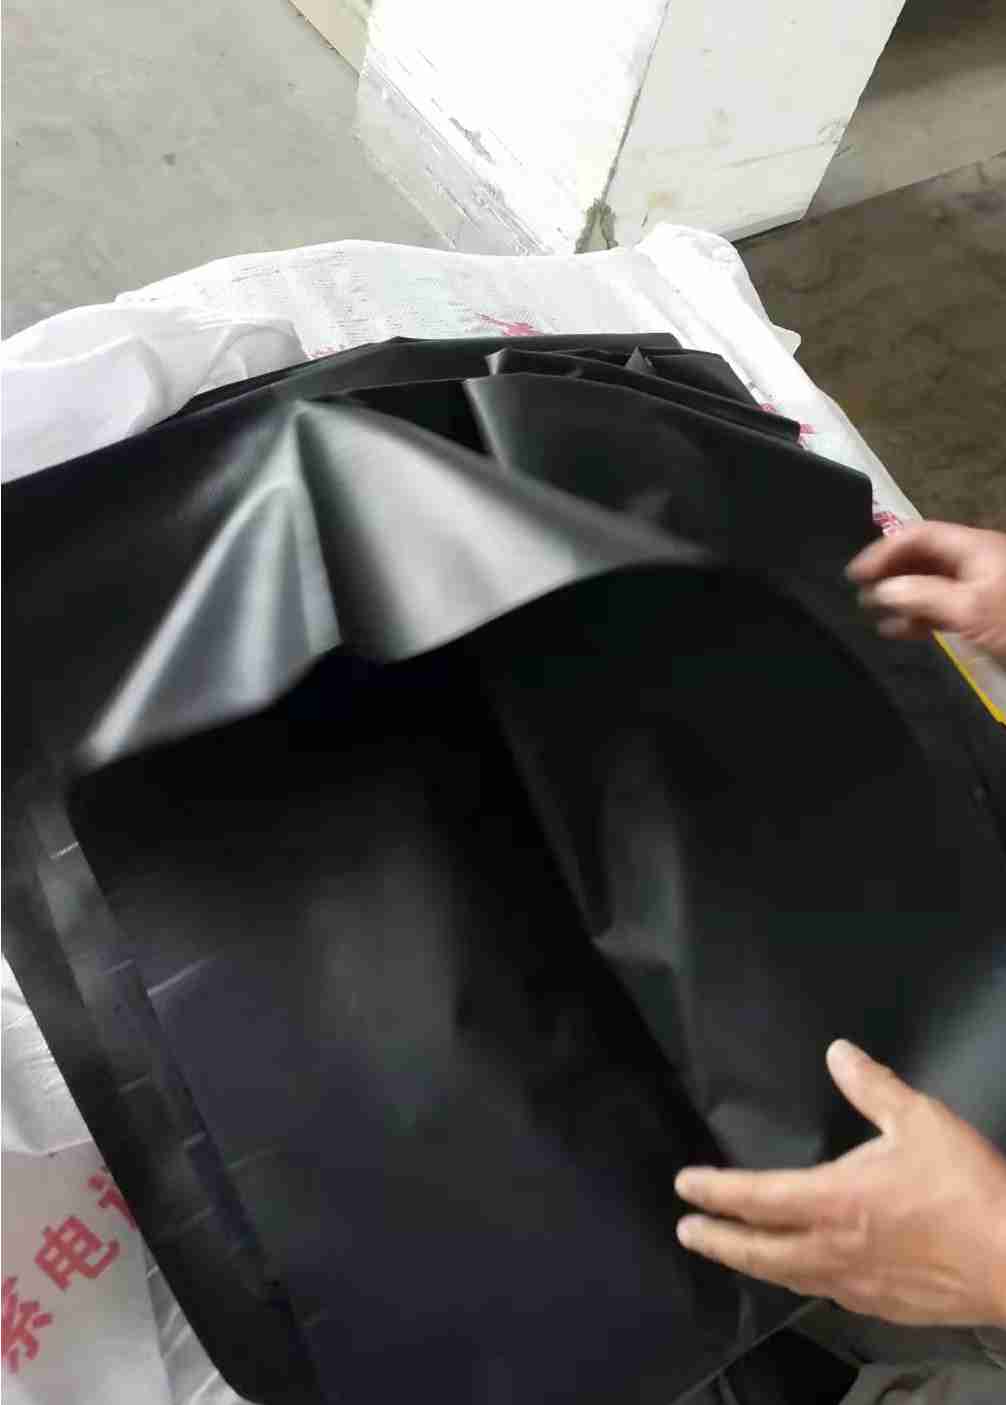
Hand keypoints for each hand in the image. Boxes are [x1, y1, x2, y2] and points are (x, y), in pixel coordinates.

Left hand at [674, 1040, 1005, 1326]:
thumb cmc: (965, 1189)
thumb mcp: (919, 1120)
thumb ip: (872, 1086)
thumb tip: (837, 1052)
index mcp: (834, 1201)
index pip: (755, 1198)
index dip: (715, 1190)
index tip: (684, 1185)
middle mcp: (834, 1248)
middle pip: (757, 1250)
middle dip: (717, 1240)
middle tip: (687, 1231)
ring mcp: (857, 1284)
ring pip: (789, 1277)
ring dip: (753, 1264)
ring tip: (733, 1255)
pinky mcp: (884, 1306)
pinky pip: (826, 1293)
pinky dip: (800, 1281)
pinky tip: (803, 1276)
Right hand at [847, 521, 1005, 660]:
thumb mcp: (969, 608)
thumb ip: (923, 595)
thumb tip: (882, 589)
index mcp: (973, 548)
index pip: (918, 536)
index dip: (883, 549)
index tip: (855, 574)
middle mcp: (973, 562)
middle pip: (922, 558)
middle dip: (889, 573)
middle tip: (860, 594)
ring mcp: (978, 588)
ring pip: (929, 584)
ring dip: (900, 597)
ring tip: (872, 614)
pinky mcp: (981, 614)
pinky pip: (941, 607)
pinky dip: (917, 617)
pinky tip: (897, 631)